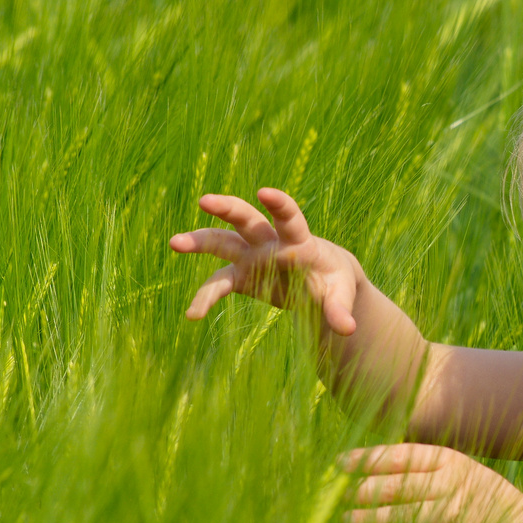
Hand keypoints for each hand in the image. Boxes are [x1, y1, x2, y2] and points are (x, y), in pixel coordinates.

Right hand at [169, 188, 361, 333]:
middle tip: (206, 201)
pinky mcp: (241, 276)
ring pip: (222, 242)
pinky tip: (193, 315)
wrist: (321, 283)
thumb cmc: (335, 281)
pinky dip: (206, 298)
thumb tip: (347, 329)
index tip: (265, 193)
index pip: (290, 218)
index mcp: (299, 240)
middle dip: (227, 207)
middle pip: (246, 218)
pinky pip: (218, 284)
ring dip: (199, 240)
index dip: (279, 206)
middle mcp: (270, 242)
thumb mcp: (342, 294)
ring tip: (175, 243)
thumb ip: (340, 310)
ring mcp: (252, 256)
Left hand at [340, 444, 522, 522]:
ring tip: (347, 521)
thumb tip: (369, 468)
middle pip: (400, 487)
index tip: (341, 463)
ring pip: (406, 517)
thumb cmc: (477, 494)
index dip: (369, 459)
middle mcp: (453, 484)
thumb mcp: (457, 470)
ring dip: (373, 520)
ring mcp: (456, 514)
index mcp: (450, 460)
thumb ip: (423, 468)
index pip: (402, 456)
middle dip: (366, 491)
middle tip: (341, 496)